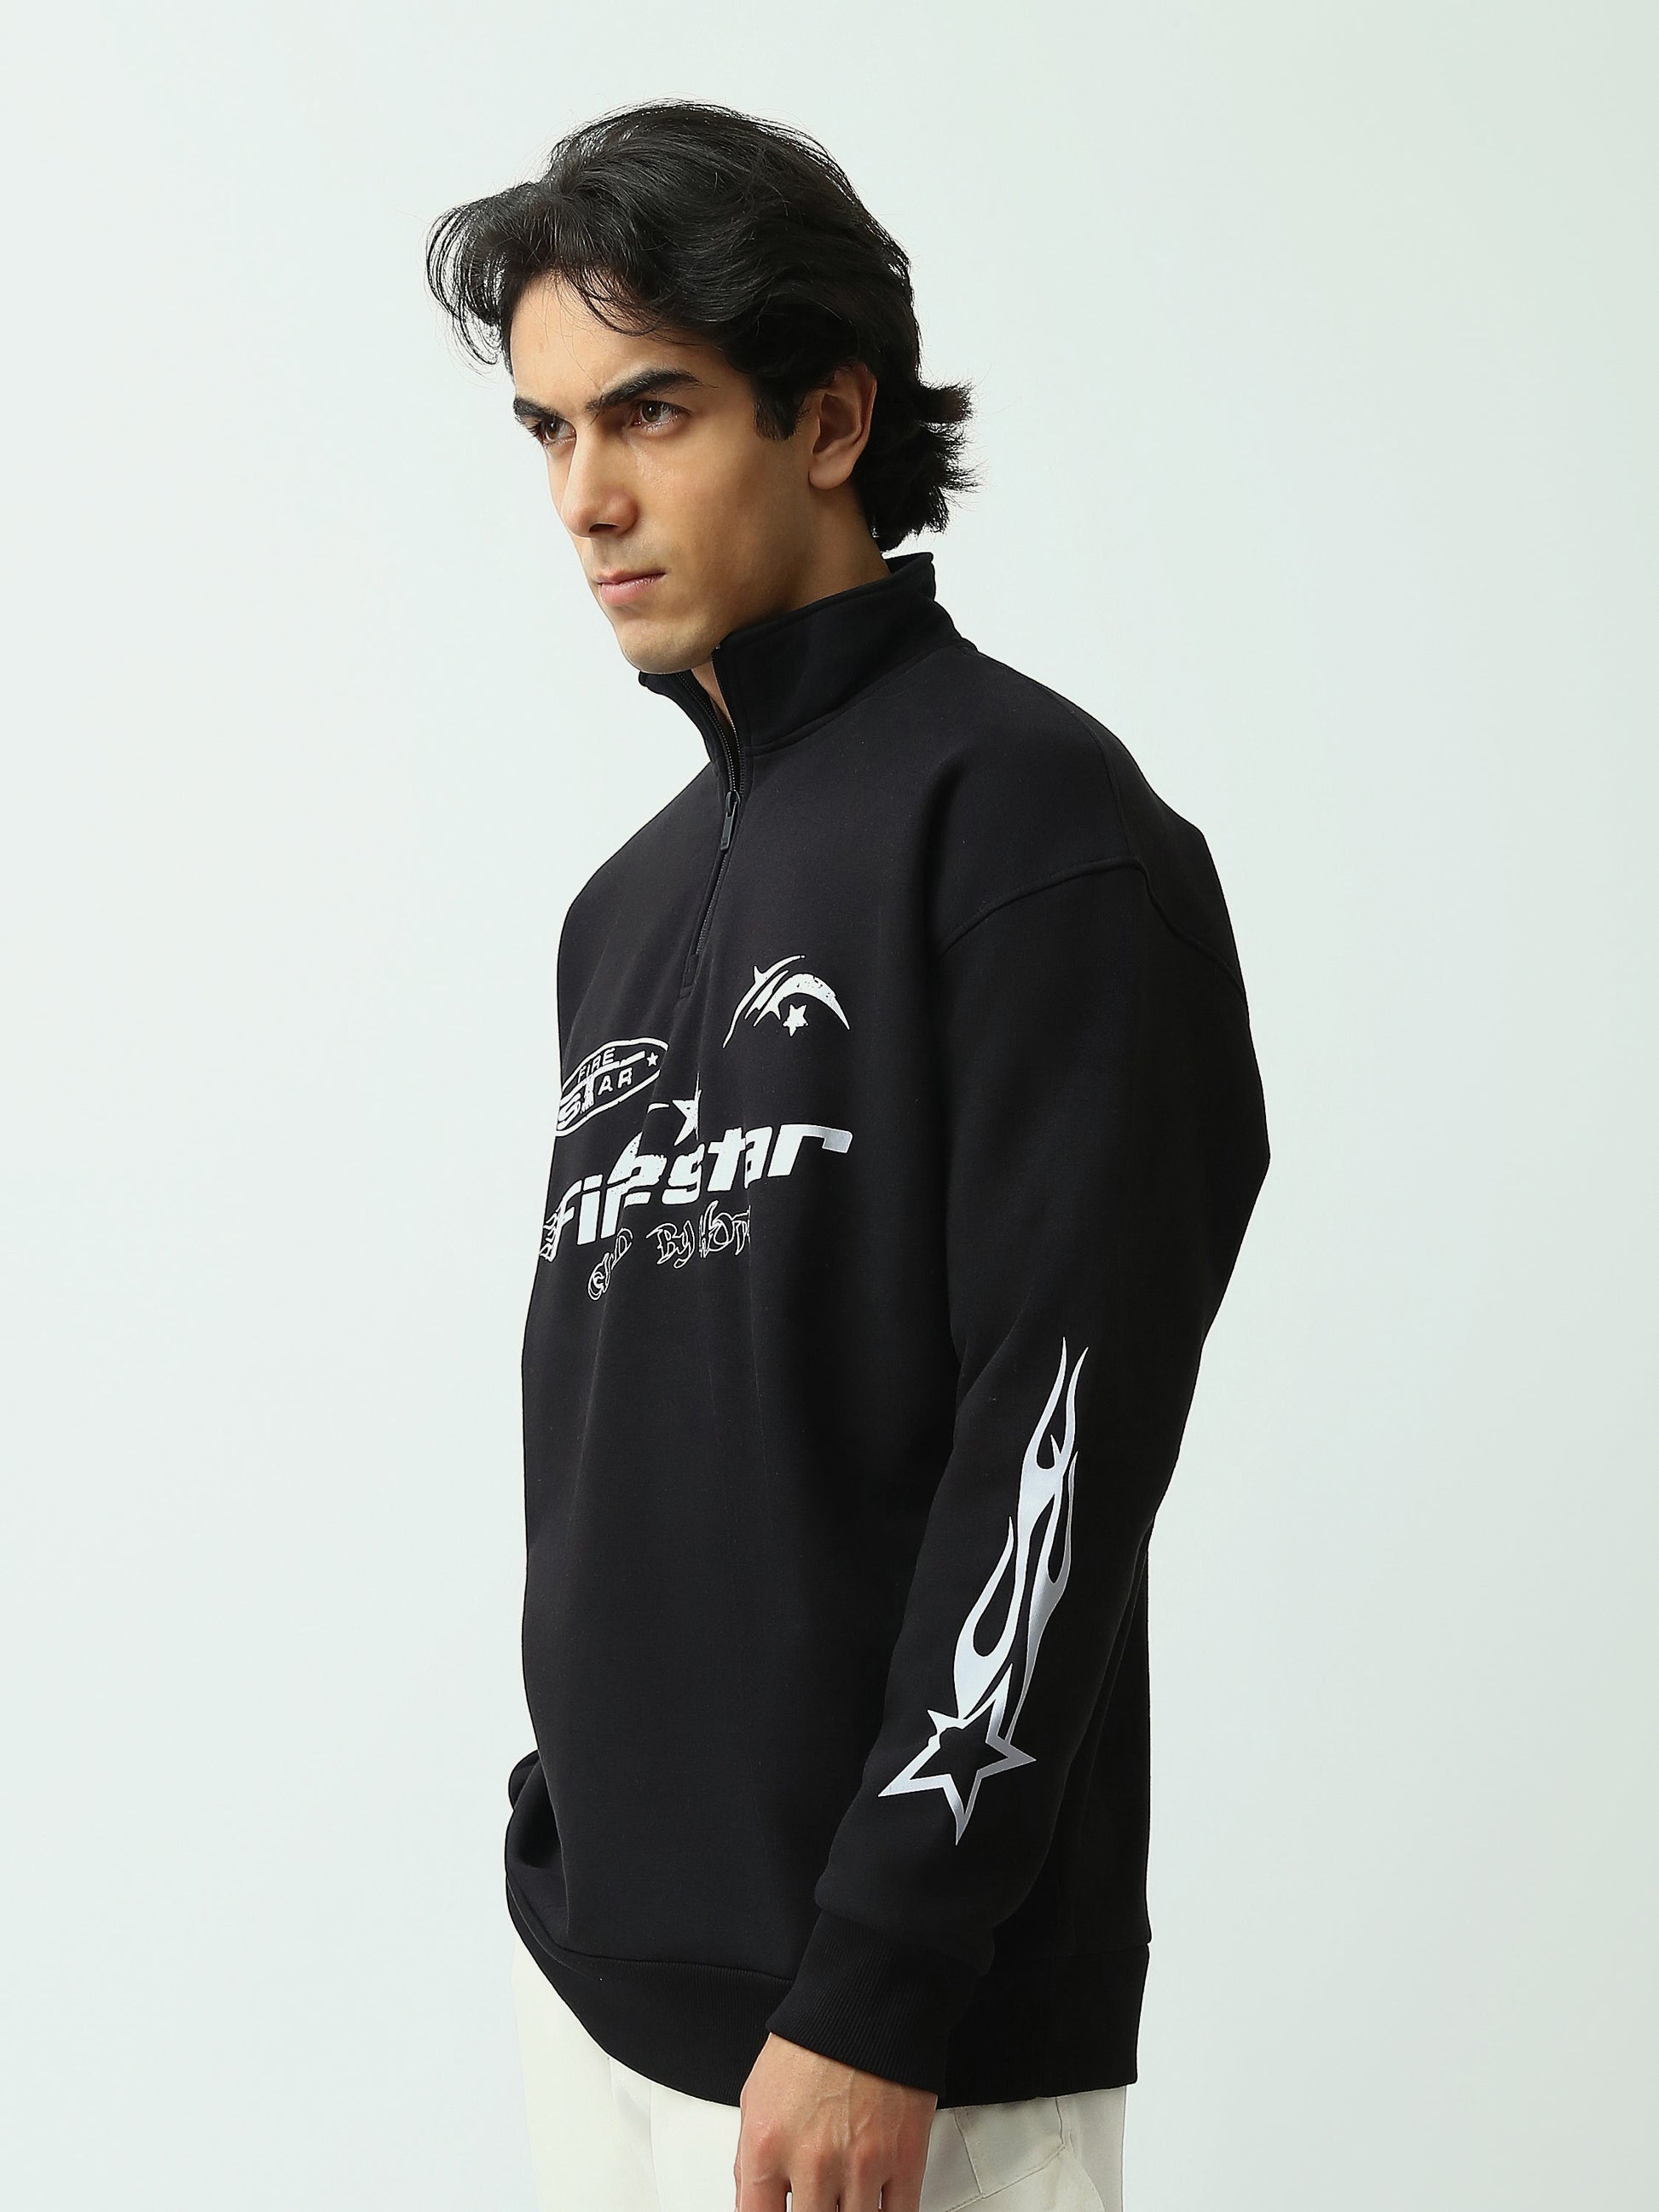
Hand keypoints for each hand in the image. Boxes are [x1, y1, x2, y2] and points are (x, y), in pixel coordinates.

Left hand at [734, 2031, 937, 2210]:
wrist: (869, 2002)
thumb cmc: (813, 2043)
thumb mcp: (756, 2096)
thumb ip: (748, 2161)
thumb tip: (752, 2206)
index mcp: (767, 2145)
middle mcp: (812, 2162)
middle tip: (817, 2202)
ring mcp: (861, 2165)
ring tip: (842, 2200)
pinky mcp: (905, 2160)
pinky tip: (873, 2207)